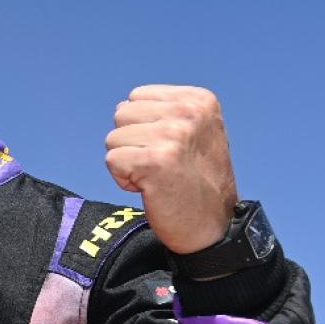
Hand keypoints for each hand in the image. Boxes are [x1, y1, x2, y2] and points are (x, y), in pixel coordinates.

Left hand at [104, 85, 238, 254]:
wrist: (212, 227)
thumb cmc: (197, 182)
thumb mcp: (194, 133)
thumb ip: (163, 113)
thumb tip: (122, 107)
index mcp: (199, 100)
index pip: (137, 96)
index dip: (143, 127)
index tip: (169, 150)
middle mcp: (188, 112)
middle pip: (122, 114)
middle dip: (132, 142)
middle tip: (161, 166)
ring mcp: (172, 135)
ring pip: (113, 138)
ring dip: (128, 162)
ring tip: (157, 177)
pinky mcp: (154, 160)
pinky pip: (112, 160)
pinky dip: (123, 179)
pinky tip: (149, 188)